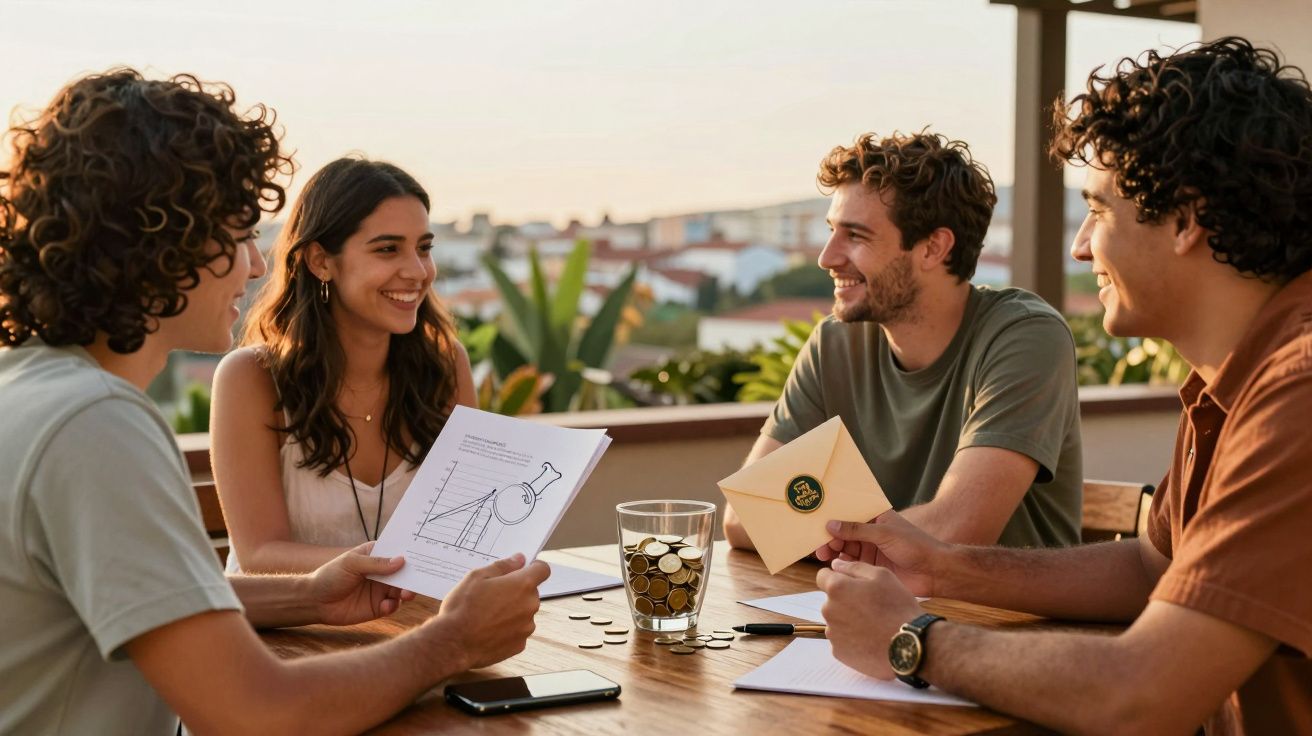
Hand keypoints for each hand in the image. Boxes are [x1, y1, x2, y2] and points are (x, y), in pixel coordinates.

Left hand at [307, 542, 416, 625]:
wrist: (314, 601)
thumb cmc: (330, 576)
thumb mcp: (352, 564)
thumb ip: (376, 564)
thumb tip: (402, 561)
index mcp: (376, 556)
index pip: (397, 551)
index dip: (410, 552)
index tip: (424, 554)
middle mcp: (382, 572)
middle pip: (404, 572)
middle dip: (413, 575)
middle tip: (419, 579)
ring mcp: (381, 590)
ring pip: (402, 590)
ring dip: (406, 591)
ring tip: (405, 594)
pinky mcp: (378, 607)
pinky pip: (392, 606)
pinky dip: (392, 605)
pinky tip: (385, 606)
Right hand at [426, 553, 550, 670]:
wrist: (453, 644)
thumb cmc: (463, 608)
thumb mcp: (476, 577)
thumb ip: (502, 566)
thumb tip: (519, 559)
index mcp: (523, 585)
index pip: (542, 570)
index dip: (534, 567)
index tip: (523, 569)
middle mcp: (530, 605)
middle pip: (531, 592)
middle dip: (517, 591)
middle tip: (492, 594)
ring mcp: (526, 627)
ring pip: (524, 613)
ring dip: (512, 611)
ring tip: (487, 615)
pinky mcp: (520, 645)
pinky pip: (517, 631)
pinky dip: (507, 629)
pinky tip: (488, 630)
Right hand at [814, 511, 947, 596]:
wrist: (935, 572)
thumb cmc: (916, 546)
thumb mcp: (884, 533)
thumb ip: (856, 530)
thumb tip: (831, 524)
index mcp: (876, 517)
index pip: (850, 513)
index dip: (834, 517)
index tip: (818, 523)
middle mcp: (872, 532)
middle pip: (844, 532)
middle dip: (830, 537)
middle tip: (819, 545)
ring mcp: (871, 549)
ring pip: (845, 548)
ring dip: (833, 551)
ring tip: (823, 555)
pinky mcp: (871, 567)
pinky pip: (851, 564)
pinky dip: (841, 565)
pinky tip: (834, 566)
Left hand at [817, 559, 923, 679]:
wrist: (909, 646)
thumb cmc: (897, 607)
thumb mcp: (882, 576)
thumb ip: (854, 567)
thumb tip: (836, 564)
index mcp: (837, 588)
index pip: (822, 576)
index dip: (838, 578)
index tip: (853, 585)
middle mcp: (828, 610)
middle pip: (831, 600)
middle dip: (845, 600)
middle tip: (870, 606)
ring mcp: (833, 633)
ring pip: (837, 621)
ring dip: (848, 620)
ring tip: (873, 625)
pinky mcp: (839, 652)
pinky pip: (842, 640)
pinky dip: (852, 639)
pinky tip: (870, 639)